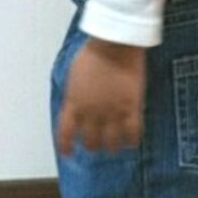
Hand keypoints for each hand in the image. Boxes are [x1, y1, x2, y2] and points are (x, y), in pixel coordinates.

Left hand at [57, 38, 146, 156]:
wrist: (114, 45)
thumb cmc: (93, 53)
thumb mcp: (73, 75)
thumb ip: (74, 95)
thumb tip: (75, 105)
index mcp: (74, 104)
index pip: (65, 133)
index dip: (66, 146)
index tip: (68, 153)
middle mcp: (91, 113)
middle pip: (91, 141)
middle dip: (93, 145)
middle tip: (97, 144)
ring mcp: (111, 112)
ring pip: (111, 143)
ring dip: (112, 147)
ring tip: (115, 146)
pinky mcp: (131, 108)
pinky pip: (132, 134)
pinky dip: (132, 141)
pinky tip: (132, 142)